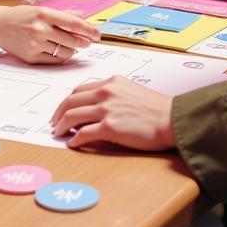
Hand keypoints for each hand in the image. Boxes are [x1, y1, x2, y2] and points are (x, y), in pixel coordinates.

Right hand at [0, 5, 99, 63]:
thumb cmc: (20, 16)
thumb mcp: (41, 10)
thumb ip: (62, 14)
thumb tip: (82, 16)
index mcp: (44, 14)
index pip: (73, 23)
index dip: (88, 29)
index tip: (97, 34)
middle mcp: (40, 29)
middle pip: (72, 40)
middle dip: (84, 42)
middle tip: (88, 42)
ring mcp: (35, 44)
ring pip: (65, 52)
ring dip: (73, 50)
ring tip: (73, 46)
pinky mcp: (31, 57)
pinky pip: (54, 60)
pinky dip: (62, 57)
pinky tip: (62, 51)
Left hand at [51, 75, 175, 149]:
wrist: (172, 119)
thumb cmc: (156, 109)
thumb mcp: (131, 91)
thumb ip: (113, 95)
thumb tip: (96, 108)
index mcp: (111, 82)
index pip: (80, 90)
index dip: (68, 101)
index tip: (63, 110)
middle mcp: (106, 92)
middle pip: (71, 101)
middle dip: (59, 113)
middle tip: (54, 122)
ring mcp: (106, 109)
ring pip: (73, 116)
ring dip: (62, 126)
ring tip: (59, 133)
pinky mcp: (110, 127)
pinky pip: (84, 133)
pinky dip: (75, 139)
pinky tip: (73, 143)